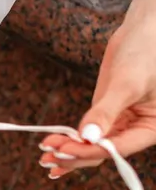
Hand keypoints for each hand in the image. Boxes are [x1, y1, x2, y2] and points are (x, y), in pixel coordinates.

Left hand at [39, 21, 155, 177]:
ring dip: (69, 152)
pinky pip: (88, 135)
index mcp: (151, 129)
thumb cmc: (145, 53)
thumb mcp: (126, 83)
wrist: (143, 32)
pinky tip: (53, 150)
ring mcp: (119, 125)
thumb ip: (106, 111)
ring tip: (44, 157)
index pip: (117, 148)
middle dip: (75, 155)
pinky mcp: (105, 116)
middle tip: (48, 156)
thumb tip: (88, 136)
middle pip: (102, 152)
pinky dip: (71, 142)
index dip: (89, 151)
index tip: (64, 150)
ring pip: (93, 147)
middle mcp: (136, 132)